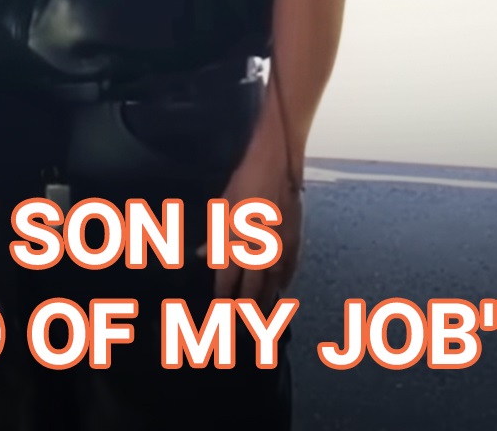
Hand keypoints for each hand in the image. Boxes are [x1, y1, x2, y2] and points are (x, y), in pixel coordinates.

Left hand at [208, 154, 303, 311]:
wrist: (275, 169)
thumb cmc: (242, 185)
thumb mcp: (220, 209)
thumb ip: (213, 238)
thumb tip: (201, 255)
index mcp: (235, 245)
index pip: (227, 282)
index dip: (223, 299)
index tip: (219, 311)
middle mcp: (257, 254)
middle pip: (251, 291)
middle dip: (244, 310)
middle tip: (241, 327)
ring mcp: (279, 250)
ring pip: (272, 286)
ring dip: (265, 301)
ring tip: (260, 317)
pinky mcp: (295, 243)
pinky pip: (289, 271)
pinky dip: (283, 283)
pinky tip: (280, 291)